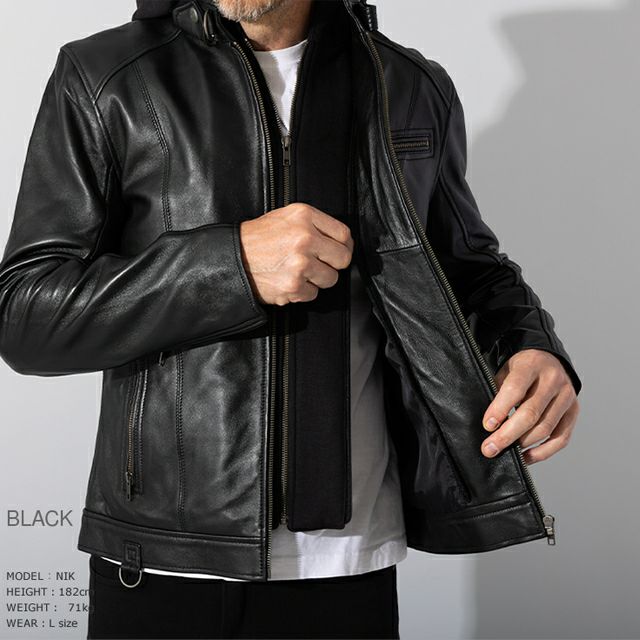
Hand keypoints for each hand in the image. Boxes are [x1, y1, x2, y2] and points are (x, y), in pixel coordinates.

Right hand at [239, 202, 352, 305]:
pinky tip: (289, 280)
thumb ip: (313, 224)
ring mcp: (300, 264)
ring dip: (318, 279)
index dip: (345, 246)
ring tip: (300, 272)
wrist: (232, 258)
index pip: (343, 234)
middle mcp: (304, 238)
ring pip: (330, 279)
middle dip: (334, 264)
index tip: (340, 251)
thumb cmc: (257, 238)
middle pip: (343, 258)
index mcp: (304, 216)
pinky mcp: (294, 286)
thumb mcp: (285, 217)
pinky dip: (302, 291)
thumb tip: (339, 240)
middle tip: (321, 264)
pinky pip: (313, 293)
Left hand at [481, 348, 579, 463]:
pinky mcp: (574, 411)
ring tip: (504, 451)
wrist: (548, 359)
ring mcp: (566, 396)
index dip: (500, 409)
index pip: (515, 389)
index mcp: (531, 365)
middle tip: (490, 448)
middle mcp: (553, 380)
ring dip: (522, 444)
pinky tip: (525, 457)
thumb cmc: (521, 368)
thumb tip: (488, 424)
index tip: (487, 426)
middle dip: (507, 434)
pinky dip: (542, 452)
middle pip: (531, 413)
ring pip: (545, 428)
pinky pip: (560, 438)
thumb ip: (498, 392)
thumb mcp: (506, 370)